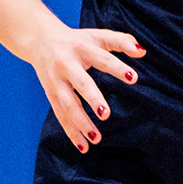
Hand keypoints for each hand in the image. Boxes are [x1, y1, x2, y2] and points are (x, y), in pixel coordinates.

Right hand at [26, 24, 144, 152]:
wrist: (40, 40)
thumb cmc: (76, 40)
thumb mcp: (97, 36)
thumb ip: (121, 41)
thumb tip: (142, 52)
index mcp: (82, 48)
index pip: (102, 58)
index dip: (117, 68)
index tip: (133, 78)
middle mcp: (66, 64)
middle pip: (80, 83)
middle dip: (92, 98)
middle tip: (106, 114)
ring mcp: (56, 81)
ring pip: (68, 104)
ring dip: (81, 122)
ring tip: (96, 138)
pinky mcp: (50, 94)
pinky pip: (60, 115)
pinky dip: (71, 132)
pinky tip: (83, 146)